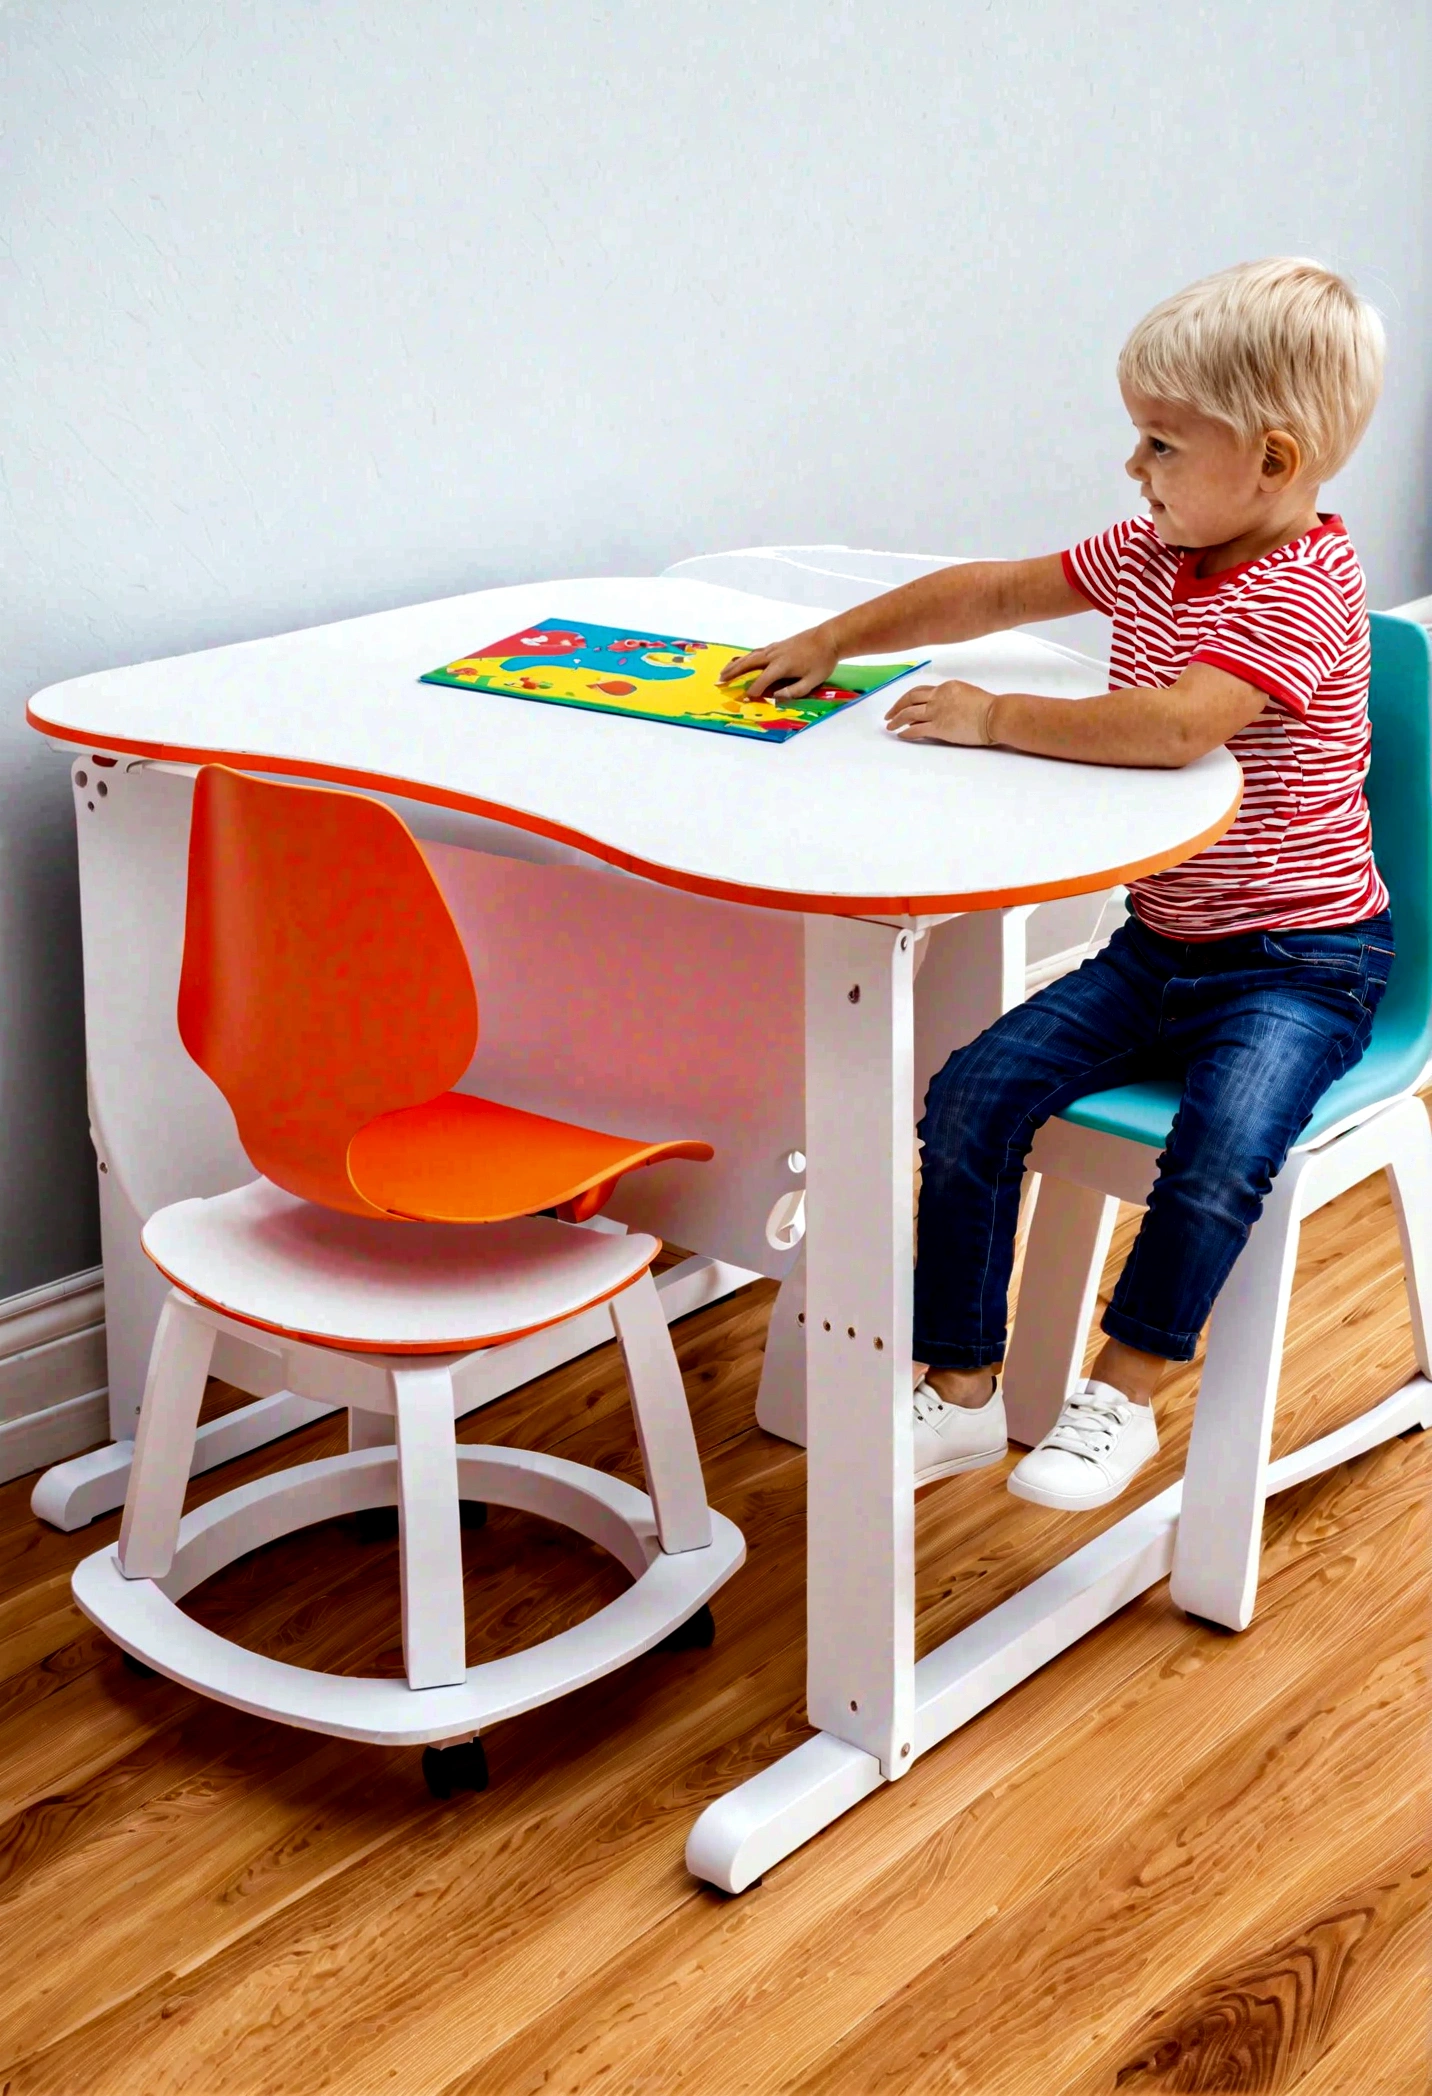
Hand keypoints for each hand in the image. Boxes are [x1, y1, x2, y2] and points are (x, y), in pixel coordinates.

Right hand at [719, 627, 838, 700]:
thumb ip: (794, 691)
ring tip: (724, 671)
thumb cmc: (822, 661)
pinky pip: (757, 652)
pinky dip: (746, 657)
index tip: (746, 698)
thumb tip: (776, 697)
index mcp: (782, 666)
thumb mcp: (812, 681)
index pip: (762, 680)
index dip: (754, 690)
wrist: (829, 638)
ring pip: (750, 656)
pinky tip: (742, 660)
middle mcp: (774, 655)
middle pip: (749, 664)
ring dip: (736, 664)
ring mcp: (775, 648)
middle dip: (733, 673)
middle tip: (720, 680)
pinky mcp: (778, 645)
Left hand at [884, 679, 998, 745]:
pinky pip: (916, 729)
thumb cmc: (989, 707)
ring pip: (908, 713)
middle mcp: (938, 696)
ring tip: (890, 726)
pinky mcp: (938, 727)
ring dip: (896, 720)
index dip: (908, 698)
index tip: (902, 704)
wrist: (995, 715)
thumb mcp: (967, 694)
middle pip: (910, 698)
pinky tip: (901, 735)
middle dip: (896, 707)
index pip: (921, 691)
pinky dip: (906, 732)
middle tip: (889, 715)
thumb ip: (953, 698)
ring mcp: (937, 711)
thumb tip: (945, 708)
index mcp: (946, 687)